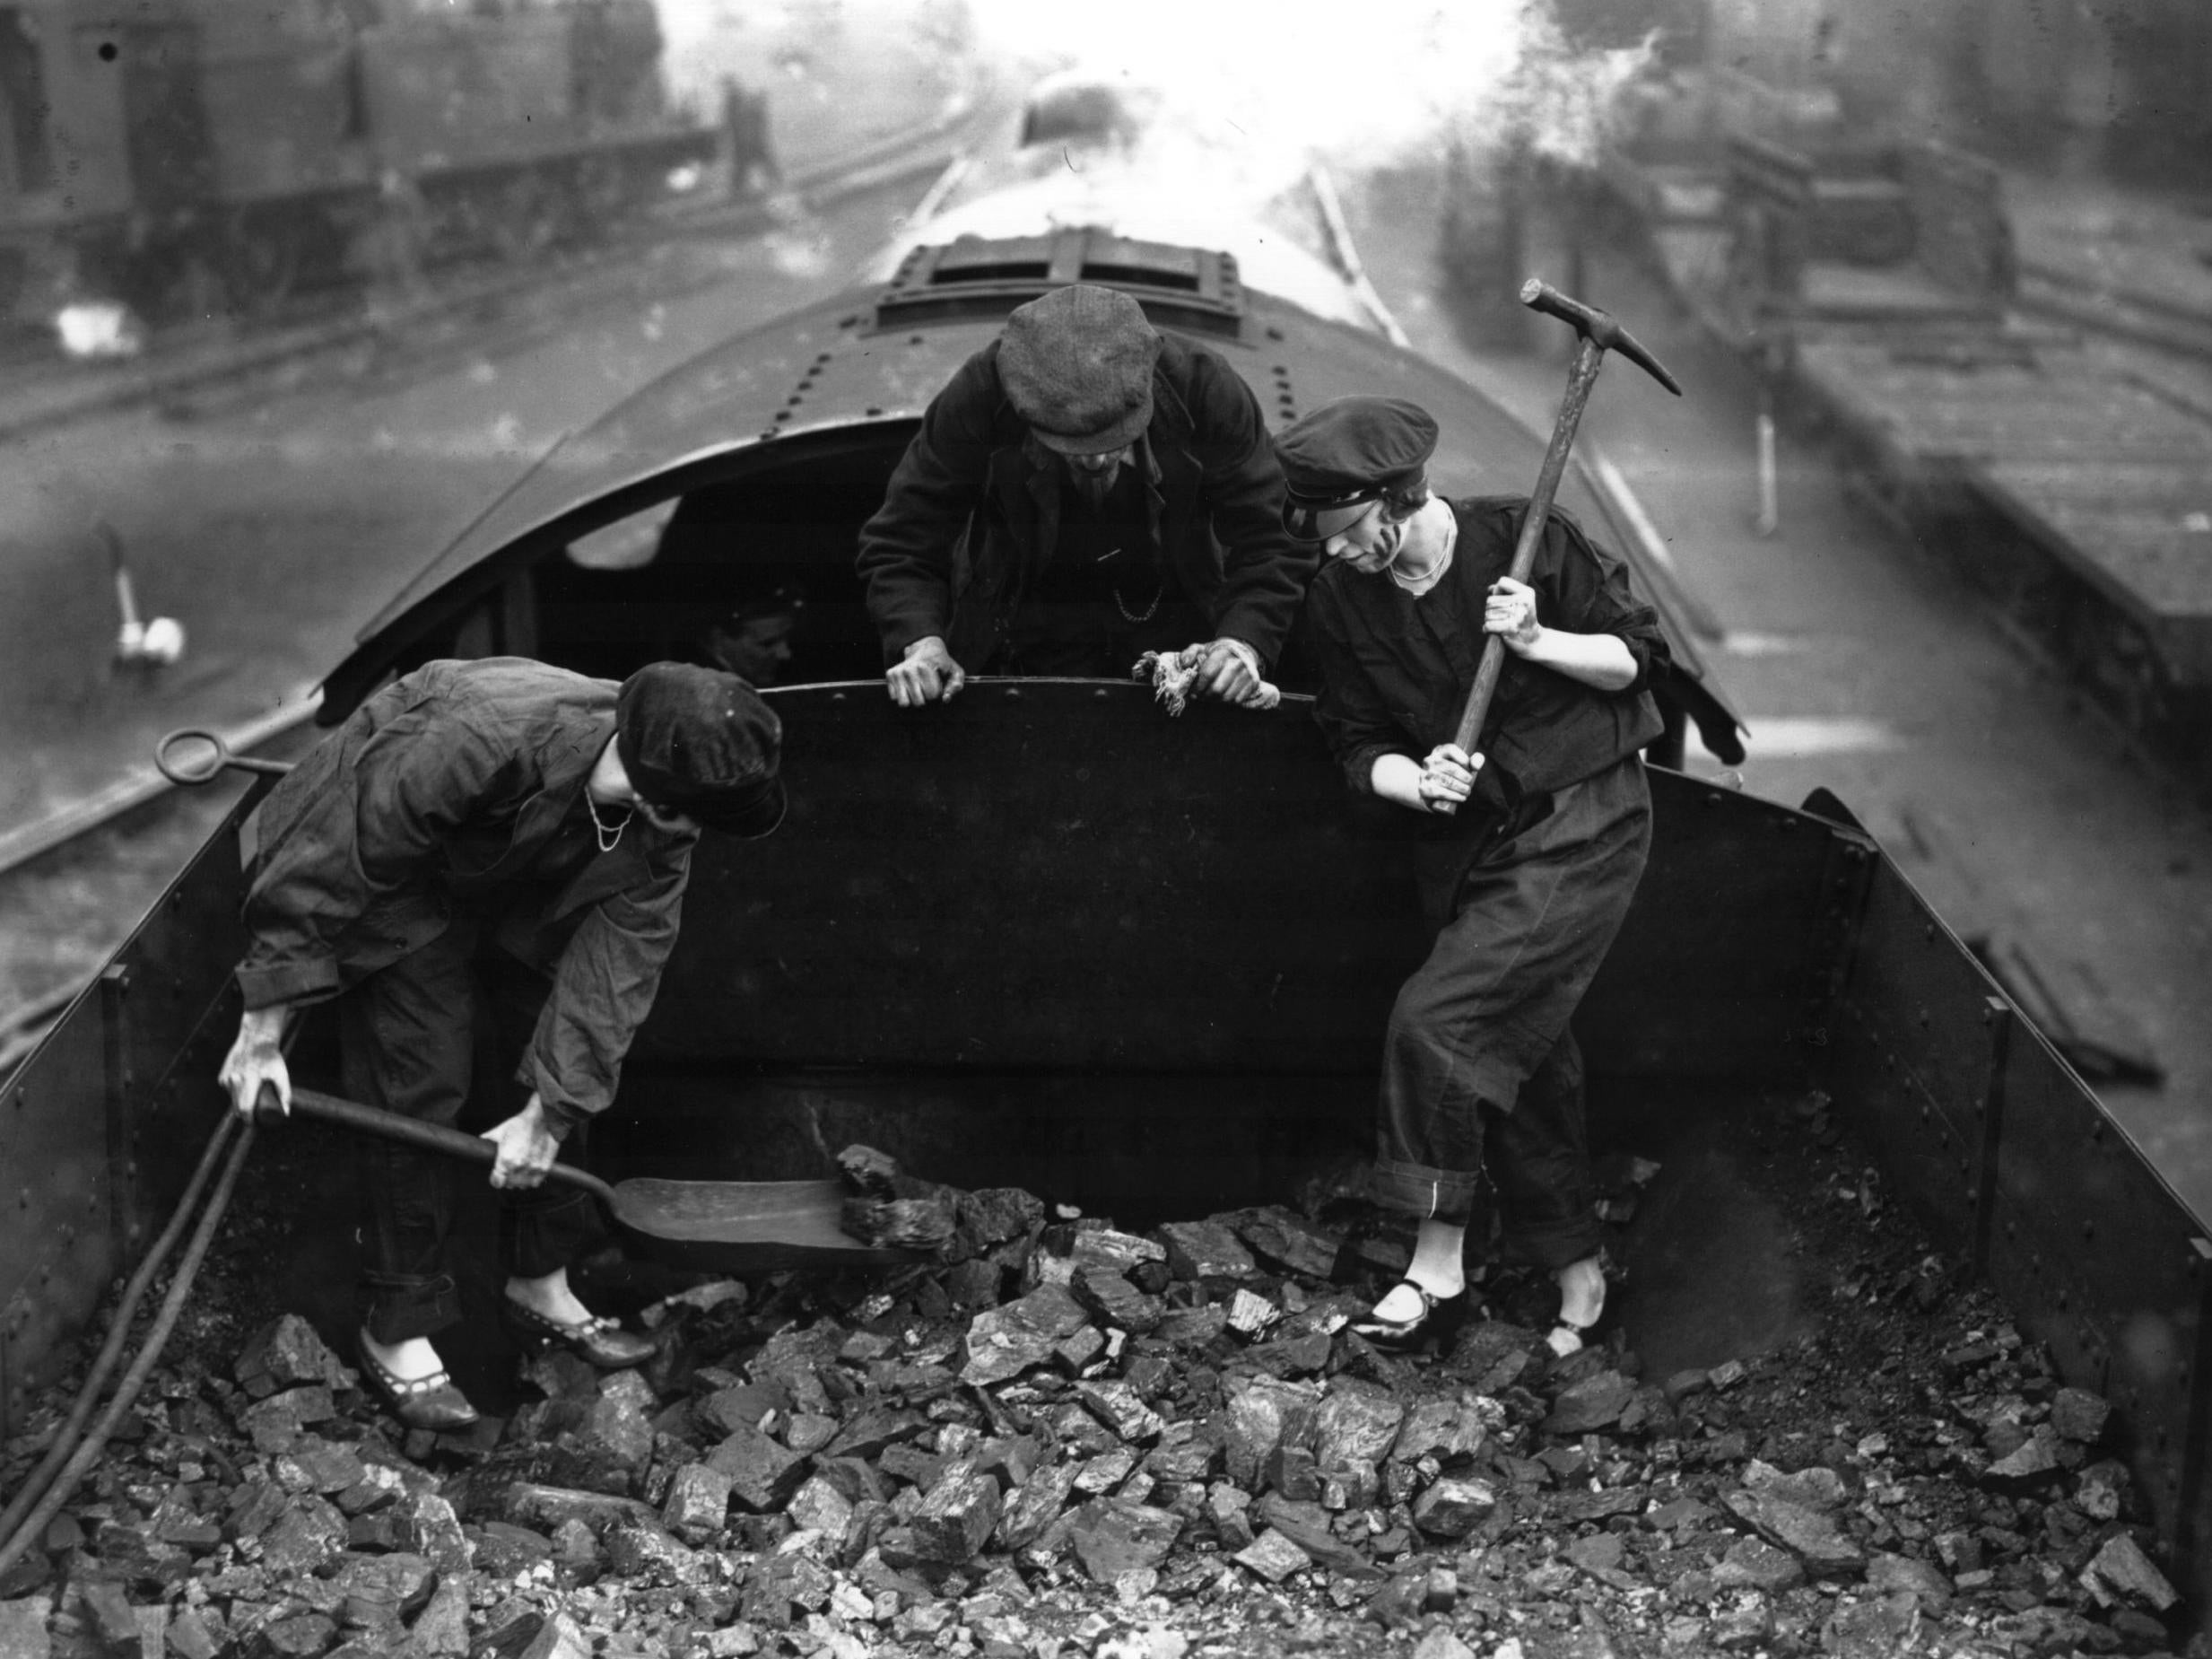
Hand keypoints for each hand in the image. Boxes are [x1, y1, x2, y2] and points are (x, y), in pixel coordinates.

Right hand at [219, 1006, 291, 1121]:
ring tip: (252, 1099)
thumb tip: (286, 1113)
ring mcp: (226, 1078)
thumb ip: (285, 1094)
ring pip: (232, 1099)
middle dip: (245, 1114)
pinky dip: (235, 1093)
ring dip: (240, 1103)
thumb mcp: (281, 1074)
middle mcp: (234, 1080)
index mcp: (249, 1080)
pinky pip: (229, 1091)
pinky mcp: (222, 1077)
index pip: (245, 1108)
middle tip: (256, 1116)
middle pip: (237, 1107)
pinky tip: (244, 1088)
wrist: (256, 1039)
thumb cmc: (271, 1057)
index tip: (254, 1123)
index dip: (249, 1119)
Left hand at [481, 1095, 561, 1189]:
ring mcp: (533, 1168)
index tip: (497, 1176)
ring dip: (520, 1181)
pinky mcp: (545, 1167)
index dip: (495, 1179)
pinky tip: (529, 1172)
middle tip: (508, 1171)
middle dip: (507, 1179)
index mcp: (505, 1160)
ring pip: (522, 1185)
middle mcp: (519, 1167)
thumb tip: (479, 1142)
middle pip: (509, 1185)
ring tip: (519, 1172)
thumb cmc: (521, 1123)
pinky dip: (532, 1180)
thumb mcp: (499, 1131)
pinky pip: (536, 1182)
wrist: (542, 1118)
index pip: (497, 1182)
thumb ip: (487, 1139)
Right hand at [886, 636, 965, 705]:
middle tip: (927, 686)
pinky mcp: (890, 675)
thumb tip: (945, 699)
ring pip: (904, 704)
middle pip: (918, 703)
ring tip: (918, 689)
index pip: (932, 696)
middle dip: (925, 698)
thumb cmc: (941, 663)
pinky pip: (894, 698)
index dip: (937, 693)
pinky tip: (909, 686)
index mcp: (925, 667)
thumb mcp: (955, 671)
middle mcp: (908, 669)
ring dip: (912, 700)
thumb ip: (956, 685)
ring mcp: (897, 673)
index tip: (937, 684)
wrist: (924, 648)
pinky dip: (902, 695)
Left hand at [1193, 638, 1267, 706]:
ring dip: (1215, 700)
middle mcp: (1237, 662)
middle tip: (1200, 696)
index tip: (1193, 691)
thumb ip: (1189, 654)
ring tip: (1210, 697)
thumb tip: (1185, 664)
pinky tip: (1222, 696)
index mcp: (1223, 652)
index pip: (1208, 673)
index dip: (1198, 686)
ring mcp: (1247, 673)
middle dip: (1205, 696)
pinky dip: (1227, 702)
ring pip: (1227, 697)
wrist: (1242, 650)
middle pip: (1217, 689)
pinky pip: (1238, 700)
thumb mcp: (1201, 649)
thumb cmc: (1218, 653)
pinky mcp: (1253, 682)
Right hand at [1417, 743, 1480, 812]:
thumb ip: (1473, 762)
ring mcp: (1425, 775)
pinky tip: (1461, 797)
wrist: (1430, 790)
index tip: (1468, 765)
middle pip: (1451, 767)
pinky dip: (1455, 796)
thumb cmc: (1451, 775)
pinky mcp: (1424, 789)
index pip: (1450, 749)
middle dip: (1465, 777)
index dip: (1462, 756)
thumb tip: (1476, 765)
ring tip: (1467, 791)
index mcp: (1439, 752)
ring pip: (1447, 781)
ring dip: (1461, 788)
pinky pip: (1441, 793)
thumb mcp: (1462, 766)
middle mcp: (1429, 761)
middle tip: (1470, 783)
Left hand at [1485, 577, 1541, 650]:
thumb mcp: (1521, 601)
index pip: (1502, 582)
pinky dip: (1487, 628)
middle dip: (1490, 609)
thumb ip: (1506, 592)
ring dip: (1489, 619)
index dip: (1497, 590)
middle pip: (1490, 600)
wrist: (1534, 641)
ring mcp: (1517, 615)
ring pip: (1487, 613)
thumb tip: (1489, 589)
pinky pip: (1488, 625)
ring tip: (1499, 623)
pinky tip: (1494, 630)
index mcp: (1527, 593)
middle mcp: (1523, 602)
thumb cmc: (1524, 619)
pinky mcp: (1510, 627)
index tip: (1500, 599)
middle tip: (1500, 616)